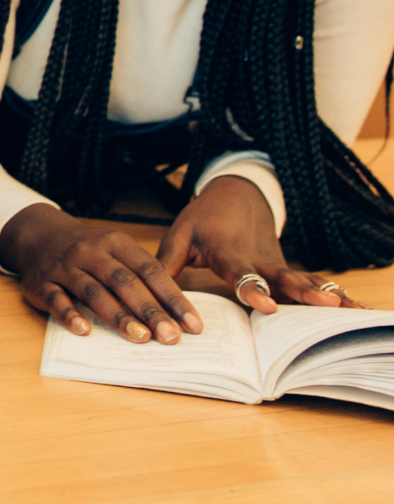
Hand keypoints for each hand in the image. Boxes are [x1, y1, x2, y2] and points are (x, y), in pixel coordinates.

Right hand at [3, 203, 202, 343]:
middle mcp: (89, 252)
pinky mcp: (41, 283)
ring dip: (117, 316)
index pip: (149, 270)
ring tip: (139, 337)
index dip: (172, 297)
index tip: (192, 324)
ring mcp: (64, 267)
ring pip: (92, 292)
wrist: (39, 236)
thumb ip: (140, 276)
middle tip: (170, 336)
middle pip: (123, 282)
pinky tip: (84, 330)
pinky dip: (70, 315)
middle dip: (149, 310)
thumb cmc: (89, 252)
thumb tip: (175, 315)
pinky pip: (56, 299)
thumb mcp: (115, 251)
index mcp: (115, 242)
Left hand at [157, 174, 362, 314]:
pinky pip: (308, 284)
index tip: (263, 303)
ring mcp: (276, 264)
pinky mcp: (285, 268)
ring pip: (302, 281)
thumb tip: (150, 293)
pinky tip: (353, 309)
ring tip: (347, 309)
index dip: (251, 287)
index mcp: (229, 250)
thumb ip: (166, 263)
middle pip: (282, 277)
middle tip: (326, 304)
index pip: (240, 271)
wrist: (237, 195)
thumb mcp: (180, 234)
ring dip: (323, 294)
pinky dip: (329, 293)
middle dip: (302, 292)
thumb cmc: (203, 218)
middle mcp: (258, 259)